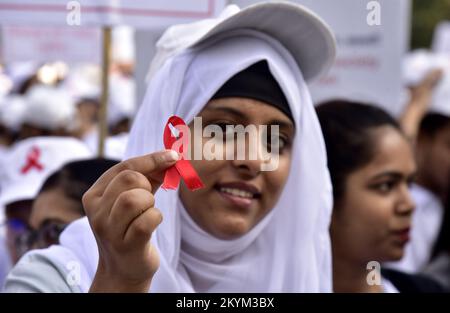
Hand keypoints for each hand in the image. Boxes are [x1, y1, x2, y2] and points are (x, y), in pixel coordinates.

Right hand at [83, 150, 178, 291]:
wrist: (124, 268)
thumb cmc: (131, 227)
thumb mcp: (133, 199)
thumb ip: (148, 177)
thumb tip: (171, 157)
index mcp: (94, 195)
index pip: (124, 166)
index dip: (152, 159)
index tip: (172, 156)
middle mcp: (96, 211)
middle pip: (130, 179)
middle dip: (148, 186)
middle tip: (148, 200)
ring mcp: (108, 229)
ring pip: (135, 198)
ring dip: (150, 203)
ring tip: (146, 213)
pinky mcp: (125, 245)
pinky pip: (148, 220)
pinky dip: (156, 218)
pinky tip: (151, 225)